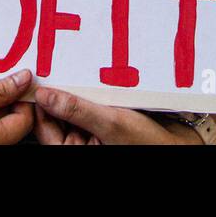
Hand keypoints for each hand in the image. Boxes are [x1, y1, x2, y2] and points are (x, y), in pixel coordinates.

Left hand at [33, 87, 202, 144]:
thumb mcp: (110, 122)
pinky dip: (89, 94)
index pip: (43, 123)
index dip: (40, 99)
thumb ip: (75, 110)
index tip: (38, 75)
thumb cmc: (148, 142)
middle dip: (60, 91)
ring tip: (80, 72)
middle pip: (55, 114)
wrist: (177, 144)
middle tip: (58, 65)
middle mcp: (76, 144)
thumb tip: (44, 95)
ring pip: (71, 108)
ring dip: (76, 90)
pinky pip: (87, 107)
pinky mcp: (99, 126)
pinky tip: (96, 82)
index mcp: (71, 151)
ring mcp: (87, 136)